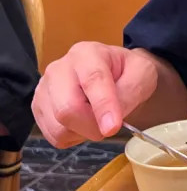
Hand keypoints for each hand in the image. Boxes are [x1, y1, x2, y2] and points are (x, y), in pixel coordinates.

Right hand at [32, 42, 158, 147]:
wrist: (115, 71)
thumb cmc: (128, 72)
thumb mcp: (142, 75)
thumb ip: (129, 94)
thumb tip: (109, 122)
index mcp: (88, 54)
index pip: (92, 80)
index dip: (103, 106)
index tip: (112, 127)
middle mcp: (60, 68)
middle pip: (67, 108)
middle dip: (92, 126)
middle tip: (110, 127)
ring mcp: (45, 88)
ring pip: (58, 126)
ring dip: (83, 132)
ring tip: (97, 119)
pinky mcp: (39, 107)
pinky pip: (54, 135)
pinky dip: (73, 137)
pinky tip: (83, 123)